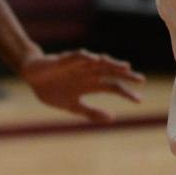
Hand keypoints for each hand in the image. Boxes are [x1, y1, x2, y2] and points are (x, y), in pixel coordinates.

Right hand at [19, 48, 144, 123]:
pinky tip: (95, 59)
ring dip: (112, 64)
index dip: (126, 93)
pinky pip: (77, 56)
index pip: (113, 87)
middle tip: (141, 80)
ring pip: (98, 62)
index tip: (139, 100)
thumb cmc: (53, 89)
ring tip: (125, 67)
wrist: (33, 77)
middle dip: (126, 76)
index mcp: (90, 85)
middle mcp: (88, 73)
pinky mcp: (64, 60)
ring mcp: (78, 65)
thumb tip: (113, 118)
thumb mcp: (73, 106)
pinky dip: (86, 57)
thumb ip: (91, 112)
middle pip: (111, 73)